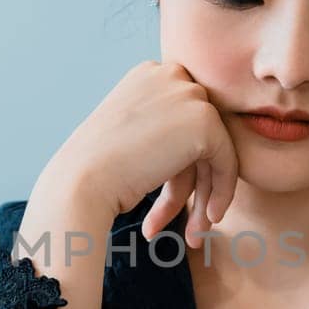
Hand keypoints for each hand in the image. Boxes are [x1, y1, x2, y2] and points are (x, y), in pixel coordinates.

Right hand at [41, 60, 238, 246]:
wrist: (81, 181)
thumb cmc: (96, 169)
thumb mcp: (130, 136)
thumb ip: (164, 133)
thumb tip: (198, 154)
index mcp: (149, 73)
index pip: (181, 119)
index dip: (180, 164)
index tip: (172, 200)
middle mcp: (169, 74)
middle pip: (199, 134)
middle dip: (194, 182)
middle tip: (190, 223)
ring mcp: (187, 93)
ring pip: (215, 149)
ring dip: (205, 194)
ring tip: (195, 234)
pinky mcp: (204, 119)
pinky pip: (227, 160)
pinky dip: (222, 192)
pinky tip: (210, 219)